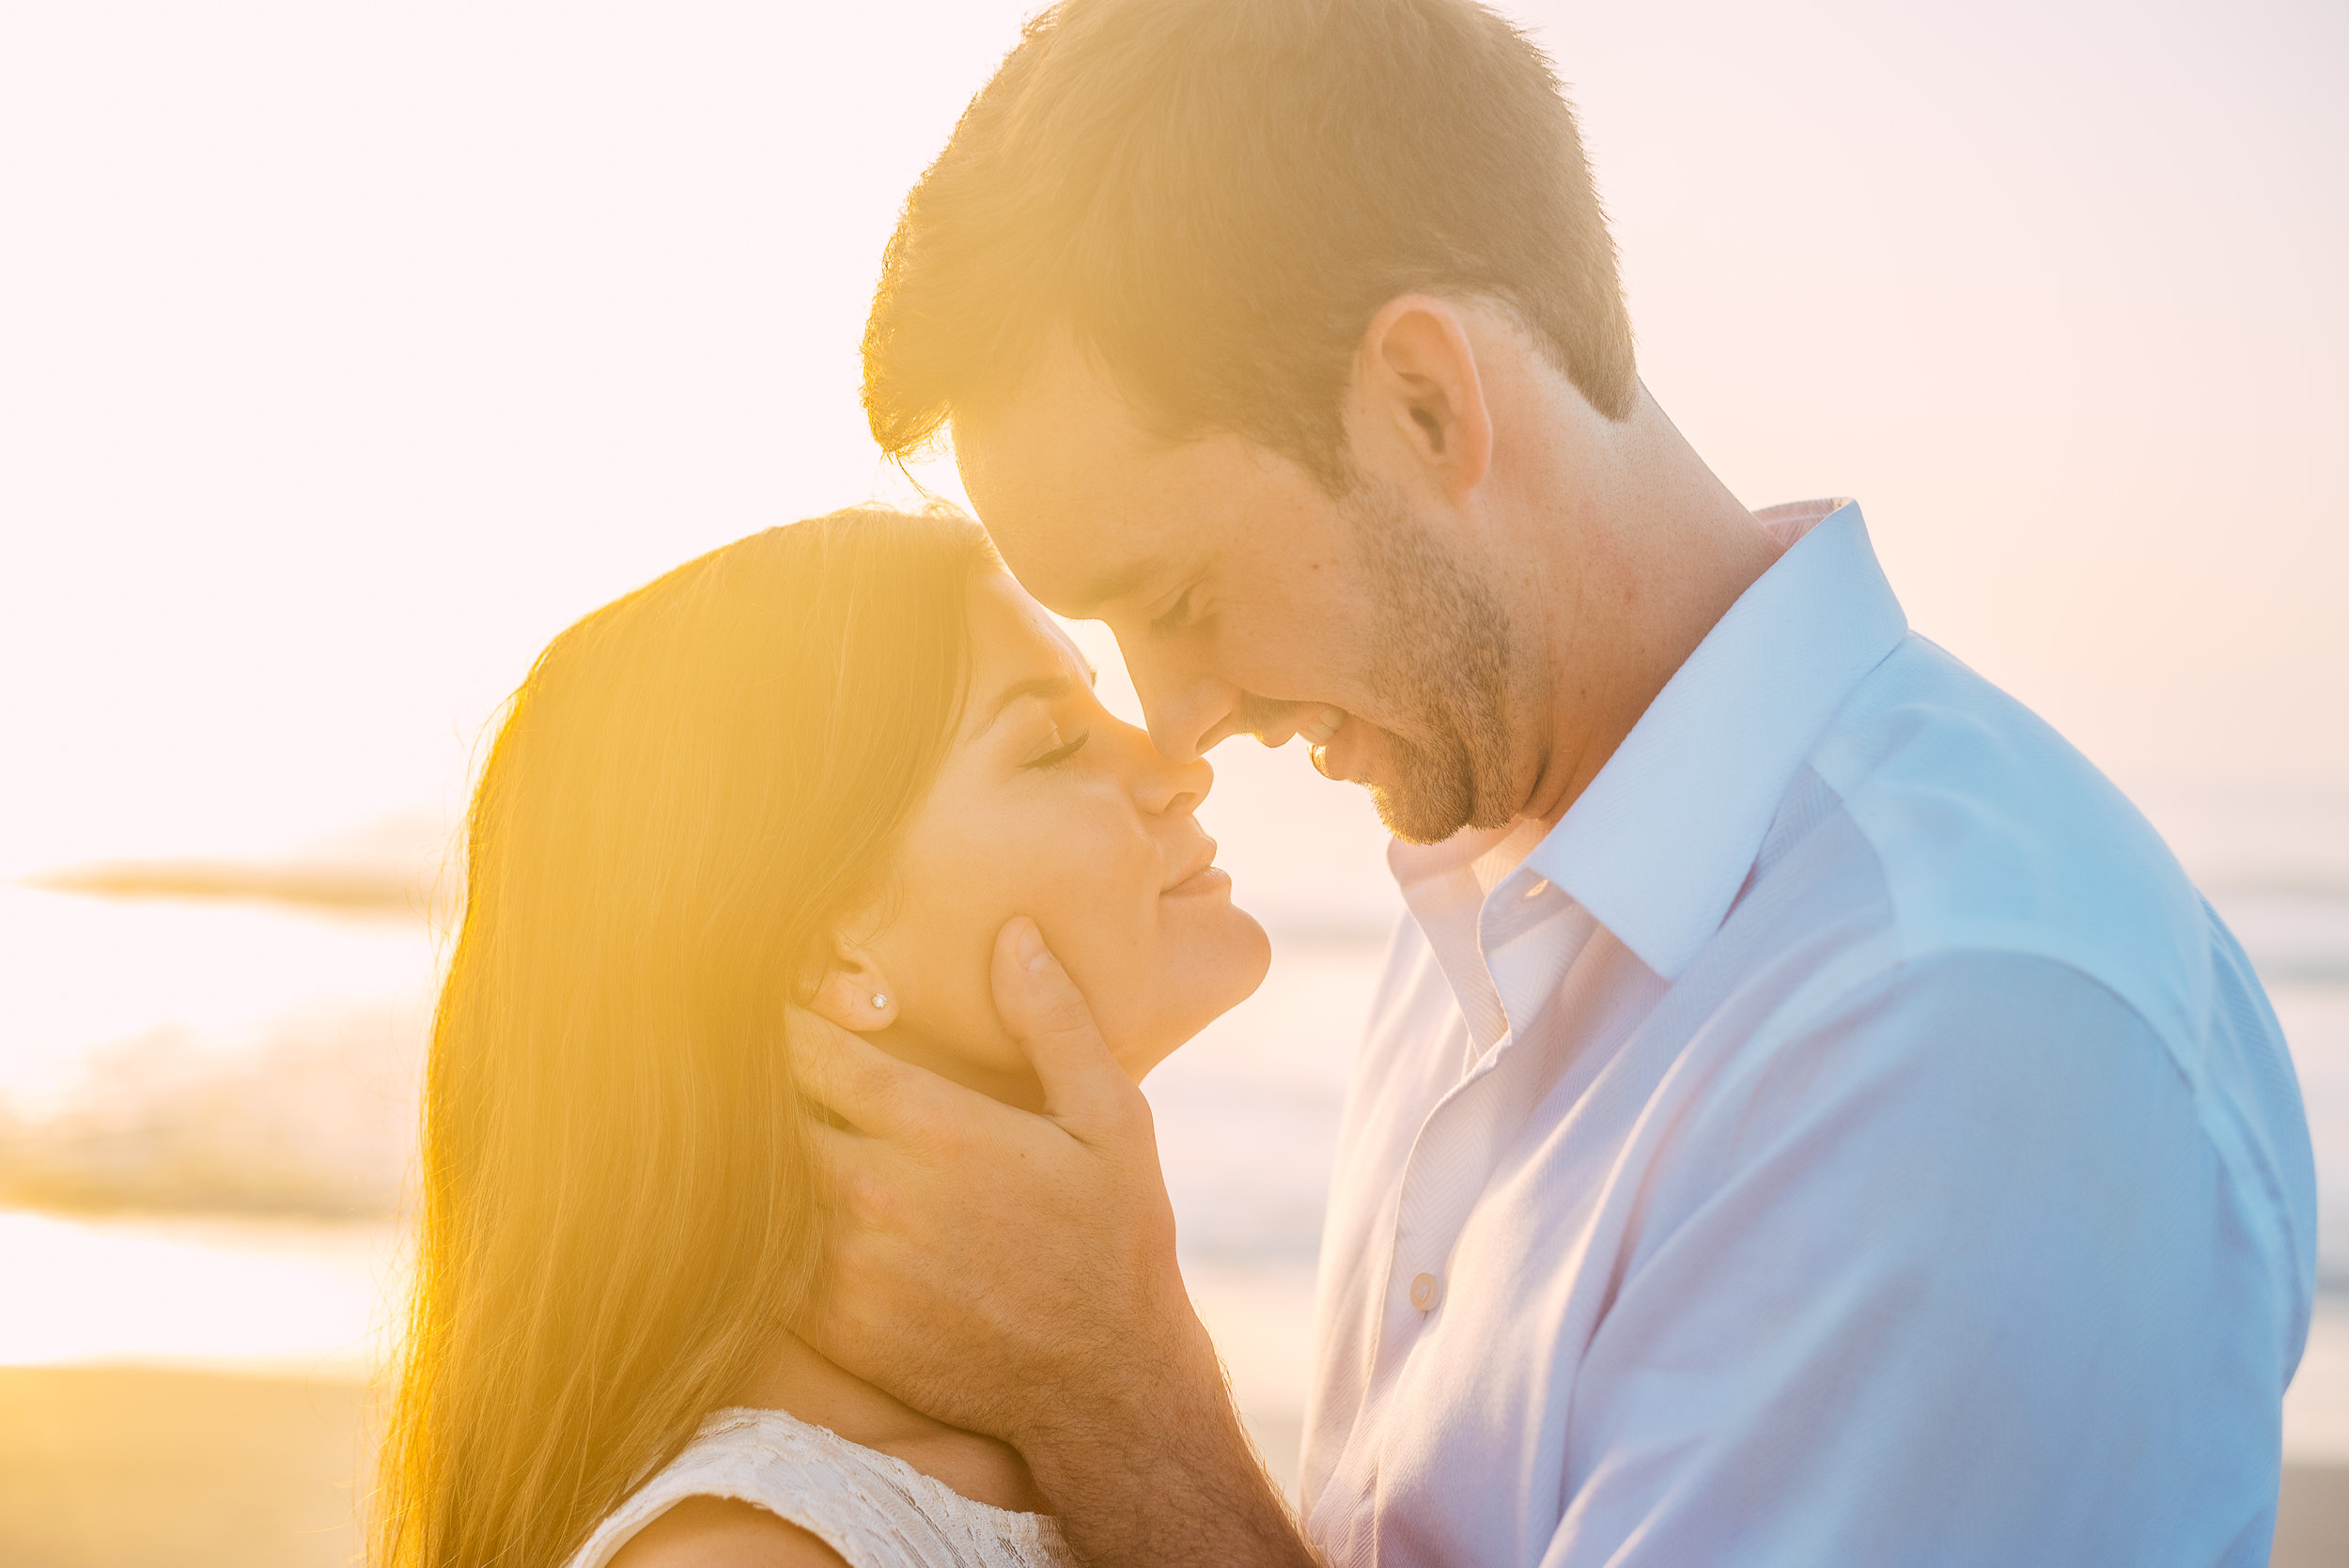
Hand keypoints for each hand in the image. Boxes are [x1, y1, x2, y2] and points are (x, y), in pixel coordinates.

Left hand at [795, 914, 1216, 1445]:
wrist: (1105, 1386)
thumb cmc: (1115, 1240)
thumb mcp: (1112, 1119)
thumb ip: (1055, 1021)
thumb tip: (1013, 931)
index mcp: (939, 1129)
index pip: (816, 1049)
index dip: (787, 1019)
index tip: (777, 1000)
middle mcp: (879, 1193)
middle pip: (771, 1111)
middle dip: (758, 1081)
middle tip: (743, 1060)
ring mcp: (849, 1266)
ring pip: (761, 1183)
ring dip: (755, 1151)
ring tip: (742, 1125)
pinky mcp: (835, 1326)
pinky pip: (764, 1256)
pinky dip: (759, 1224)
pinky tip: (769, 1207)